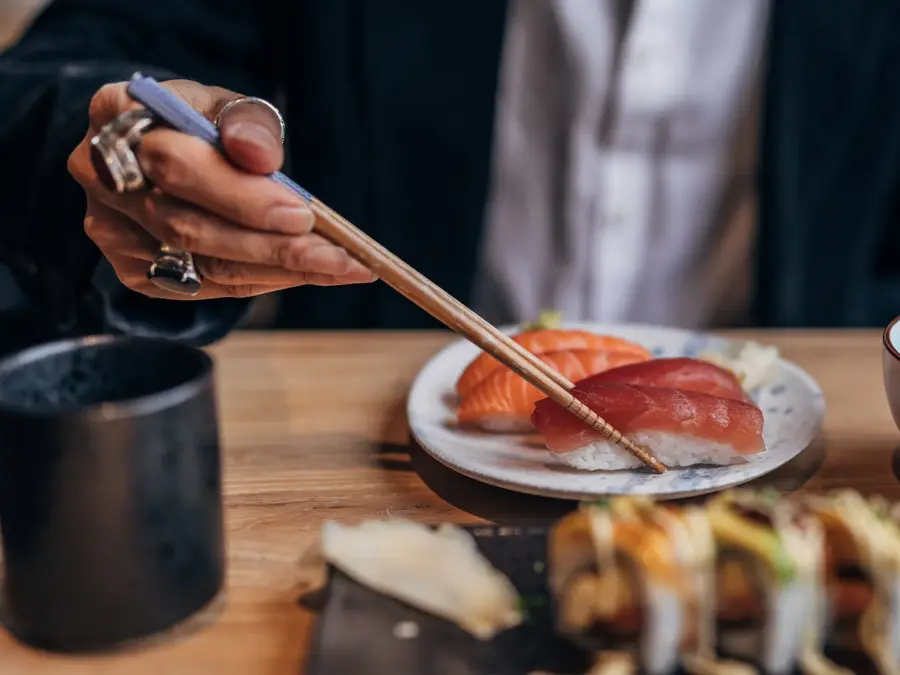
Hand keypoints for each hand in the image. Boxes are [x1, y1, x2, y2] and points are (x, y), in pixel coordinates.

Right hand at [67, 79, 374, 298]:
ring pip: (201, 265)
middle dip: (272, 246)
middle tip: (338, 256)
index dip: (242, 196)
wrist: (158, 147)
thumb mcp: (225, 103)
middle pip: (189, 226)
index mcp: (115, 113)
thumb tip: (261, 157)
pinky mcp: (132, 270)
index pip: (177, 166)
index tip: (302, 213)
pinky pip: (205, 286)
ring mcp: (112, 230)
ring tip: (340, 268)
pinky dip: (262, 282)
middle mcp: (99, 175)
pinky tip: (306, 274)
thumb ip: (246, 122)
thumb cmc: (199, 122)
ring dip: (279, 271)